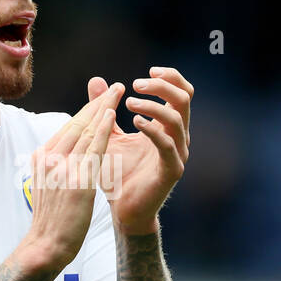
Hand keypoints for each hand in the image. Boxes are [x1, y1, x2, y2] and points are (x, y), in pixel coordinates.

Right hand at [18, 82, 122, 273]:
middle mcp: (50, 158)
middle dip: (97, 103)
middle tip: (114, 87)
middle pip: (77, 124)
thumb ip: (57, 166)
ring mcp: (62, 168)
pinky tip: (112, 115)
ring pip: (86, 131)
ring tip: (118, 92)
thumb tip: (68, 154)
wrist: (45, 246)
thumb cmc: (51, 222)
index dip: (87, 111)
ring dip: (104, 109)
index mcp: (42, 158)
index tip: (101, 99)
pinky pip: (93, 149)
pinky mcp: (77, 179)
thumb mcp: (48, 186)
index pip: (68, 128)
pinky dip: (103, 129)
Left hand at [89, 67, 191, 235]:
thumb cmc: (117, 173)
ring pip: (177, 119)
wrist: (122, 209)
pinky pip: (168, 145)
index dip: (170, 78)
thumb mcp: (107, 134)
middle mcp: (178, 137)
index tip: (149, 71)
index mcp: (167, 126)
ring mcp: (177, 154)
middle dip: (162, 86)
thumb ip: (104, 107)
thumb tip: (96, 80)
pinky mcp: (172, 170)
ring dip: (153, 106)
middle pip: (184, 99)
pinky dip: (152, 130)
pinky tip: (134, 123)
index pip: (181, 93)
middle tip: (136, 84)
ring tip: (129, 104)